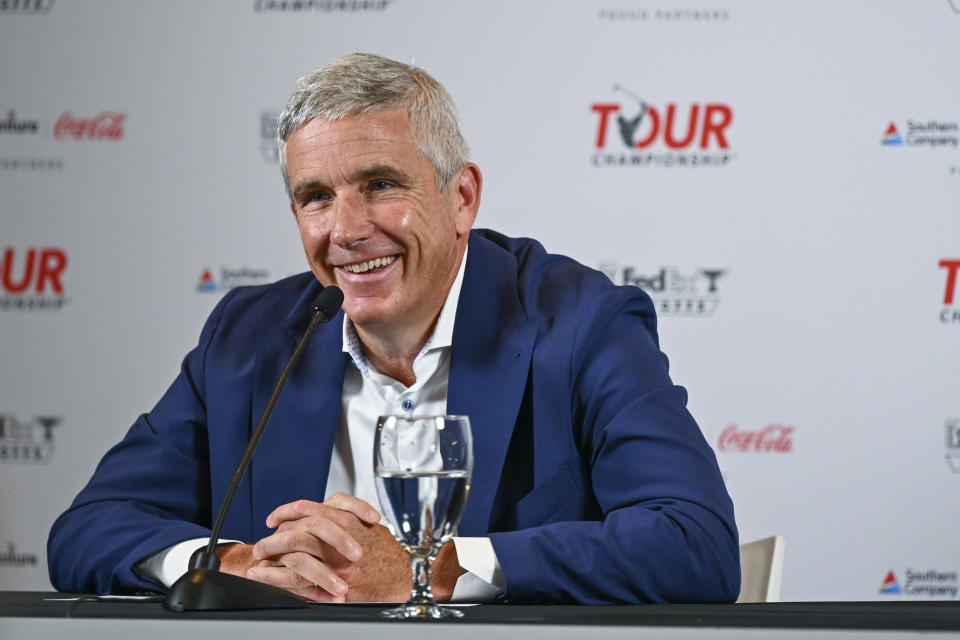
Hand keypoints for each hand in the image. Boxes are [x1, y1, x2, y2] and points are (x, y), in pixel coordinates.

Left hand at [247, 493, 407, 601]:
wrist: (402, 578)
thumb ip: (348, 513)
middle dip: (275, 538)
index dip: (286, 512)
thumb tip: (324, 508)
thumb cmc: (386, 552)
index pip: (308, 509)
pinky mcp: (335, 586)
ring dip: (272, 558)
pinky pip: (299, 582)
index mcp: (347, 521)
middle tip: (262, 544)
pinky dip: (277, 580)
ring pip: (295, 557)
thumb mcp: (369, 524)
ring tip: (259, 560)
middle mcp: (340, 542)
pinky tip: (265, 577)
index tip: (275, 518)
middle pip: (297, 532)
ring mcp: (337, 565)